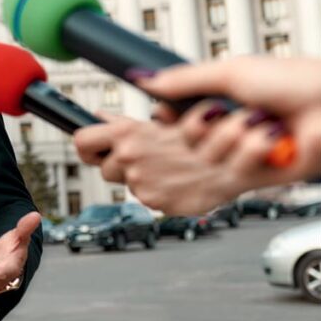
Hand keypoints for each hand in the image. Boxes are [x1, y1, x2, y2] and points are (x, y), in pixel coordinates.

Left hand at [80, 104, 297, 214]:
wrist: (238, 158)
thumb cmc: (203, 133)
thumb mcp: (161, 121)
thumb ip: (125, 123)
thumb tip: (99, 117)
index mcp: (127, 134)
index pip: (82, 142)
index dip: (87, 145)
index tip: (94, 147)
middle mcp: (129, 160)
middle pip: (103, 168)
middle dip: (118, 163)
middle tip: (143, 156)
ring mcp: (142, 184)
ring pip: (127, 183)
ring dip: (141, 176)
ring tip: (167, 165)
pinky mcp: (157, 203)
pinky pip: (147, 197)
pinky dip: (159, 189)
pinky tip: (177, 178)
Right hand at [134, 57, 320, 180]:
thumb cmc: (295, 81)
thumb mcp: (230, 72)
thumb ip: (182, 80)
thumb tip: (143, 77)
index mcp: (217, 108)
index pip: (173, 124)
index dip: (169, 124)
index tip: (166, 115)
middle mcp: (227, 133)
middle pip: (186, 146)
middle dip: (206, 127)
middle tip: (228, 112)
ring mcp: (244, 155)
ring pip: (210, 161)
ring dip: (237, 137)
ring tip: (264, 123)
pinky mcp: (263, 175)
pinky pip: (238, 175)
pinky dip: (256, 153)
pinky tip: (274, 139)